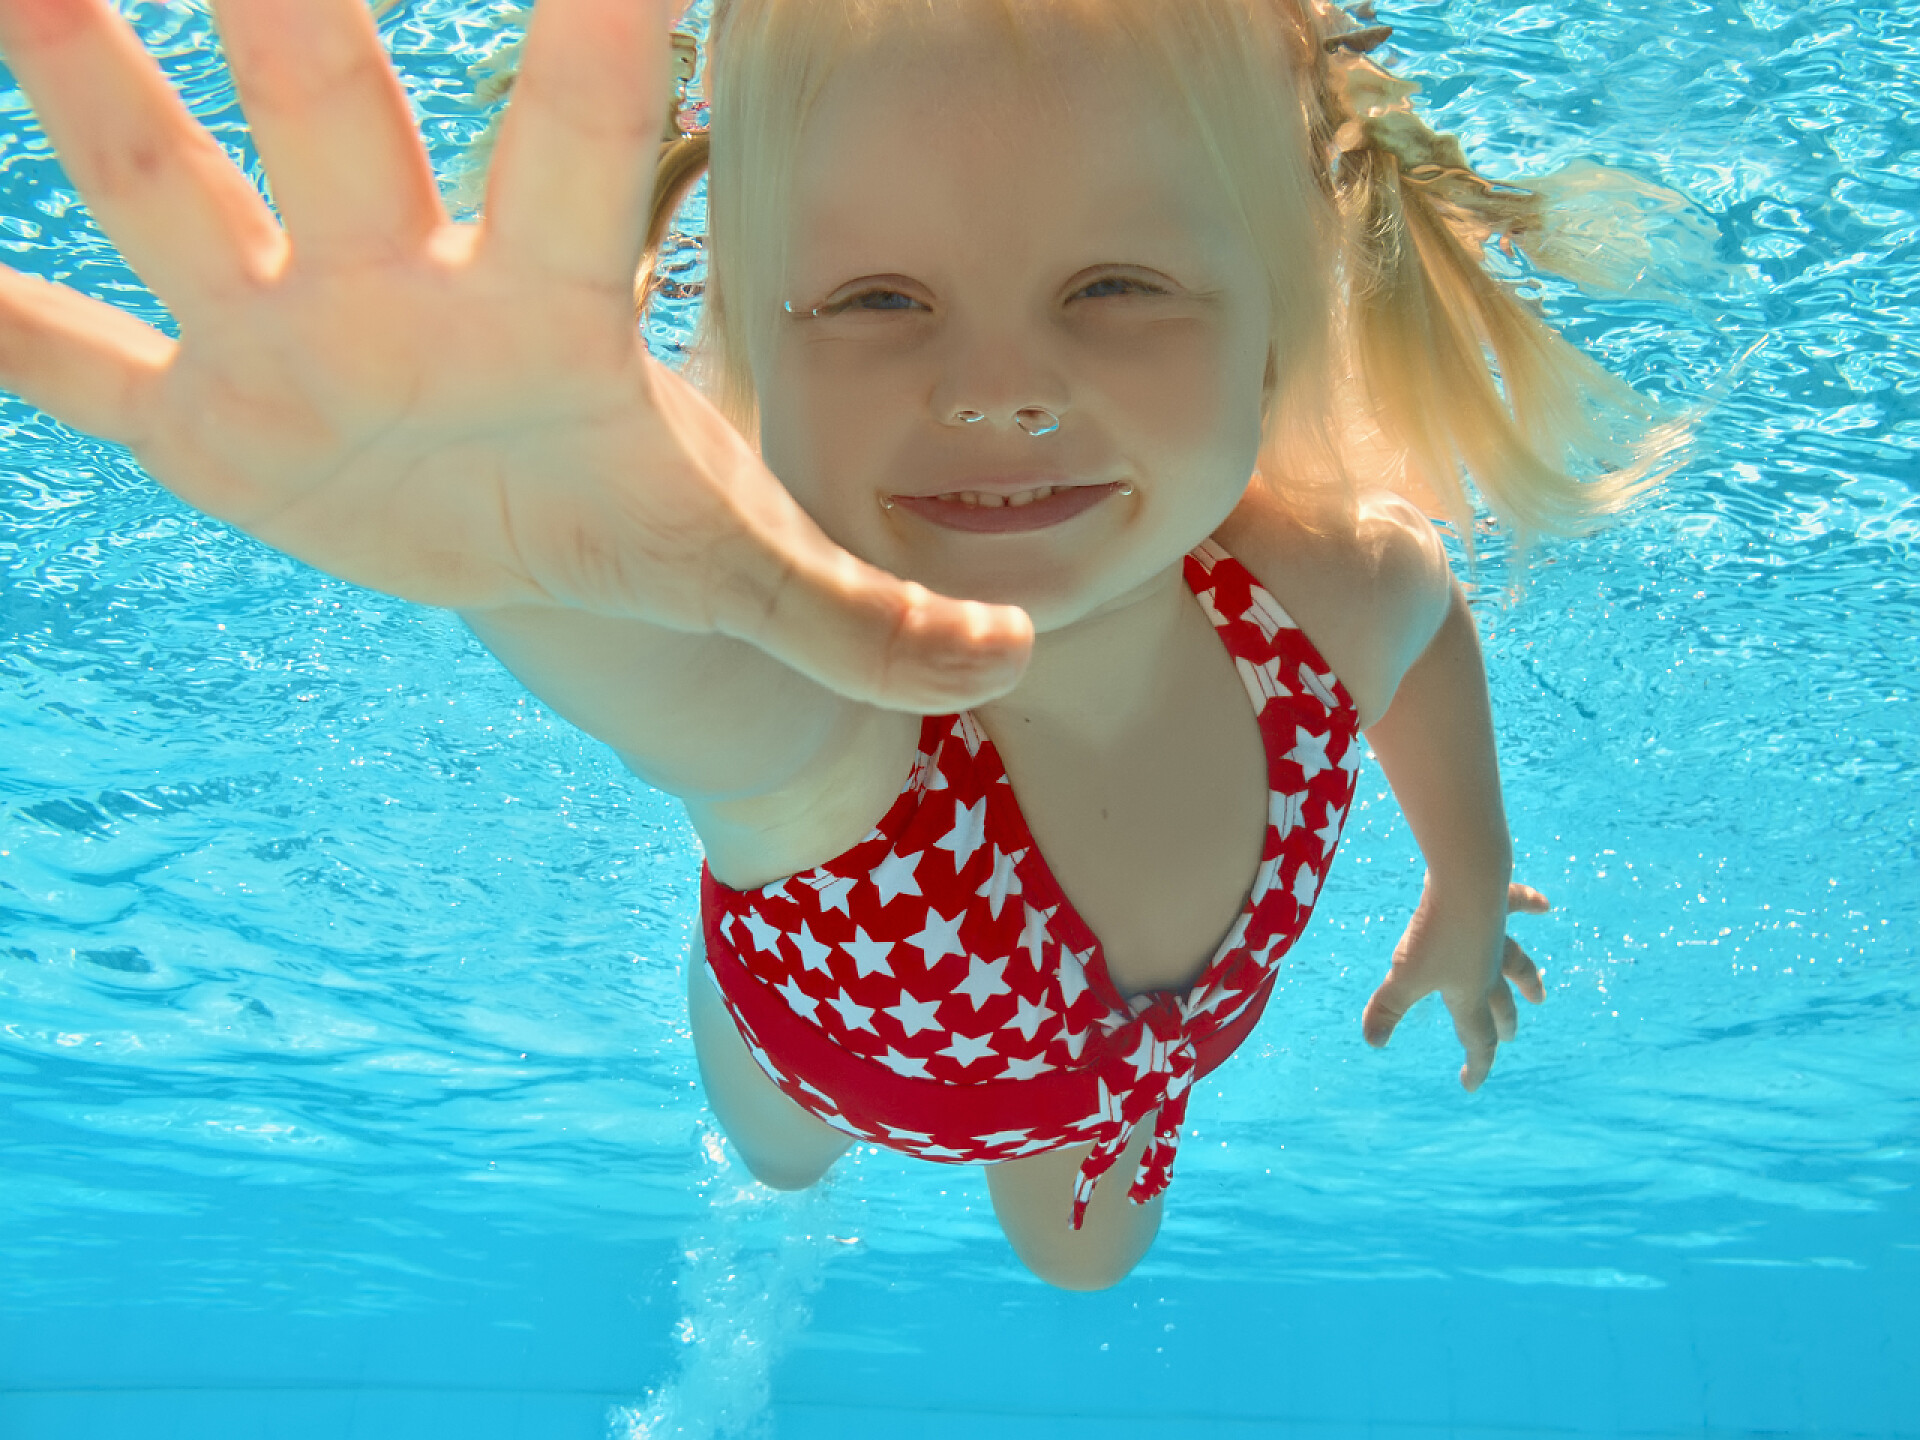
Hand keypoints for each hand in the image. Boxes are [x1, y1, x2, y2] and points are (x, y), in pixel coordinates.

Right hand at [0, 0, 1031, 711]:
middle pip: (340, 122)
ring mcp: (293, 340)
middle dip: (294, 9)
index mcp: (553, 303)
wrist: (531, 548)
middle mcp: (406, 281)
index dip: (593, 30)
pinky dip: (10, 336)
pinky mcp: (213, 421)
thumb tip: (1005, 665)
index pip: (578, 139)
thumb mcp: (743, 570)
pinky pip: (88, 366)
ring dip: (100, 104)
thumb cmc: (638, 515)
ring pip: (182, 202)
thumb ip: (865, 619)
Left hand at [1361, 881, 1548, 1090]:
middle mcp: (1488, 970)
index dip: (1476, 1066)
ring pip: (1516, 964)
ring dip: (1528, 981)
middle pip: (1498, 1005)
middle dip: (1501, 1025)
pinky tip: (1544, 906)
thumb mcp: (1404, 976)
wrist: (1466, 883)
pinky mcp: (1497, 903)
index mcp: (1470, 994)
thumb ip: (1388, 1009)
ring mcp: (1496, 937)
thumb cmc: (1435, 935)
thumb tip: (1373, 1042)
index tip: (1470, 1085)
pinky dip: (1530, 904)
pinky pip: (1517, 905)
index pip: (1477, 1039)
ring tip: (1539, 996)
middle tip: (1508, 1039)